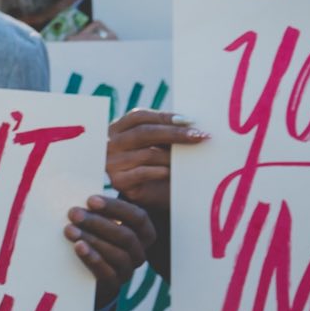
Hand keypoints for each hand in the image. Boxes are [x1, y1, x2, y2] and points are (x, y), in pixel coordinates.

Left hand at [65, 192, 152, 304]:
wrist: (86, 273)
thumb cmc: (94, 237)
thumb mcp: (99, 221)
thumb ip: (97, 208)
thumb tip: (80, 190)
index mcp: (143, 233)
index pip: (138, 217)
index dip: (116, 207)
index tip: (90, 199)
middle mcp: (140, 251)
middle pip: (126, 235)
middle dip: (98, 223)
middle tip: (73, 213)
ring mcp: (129, 269)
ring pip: (118, 254)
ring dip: (93, 239)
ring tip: (70, 230)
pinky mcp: (114, 283)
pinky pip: (108, 272)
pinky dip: (93, 258)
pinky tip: (78, 247)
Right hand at [106, 108, 205, 224]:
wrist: (149, 194)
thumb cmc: (156, 163)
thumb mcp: (157, 143)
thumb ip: (165, 131)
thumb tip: (190, 122)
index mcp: (117, 128)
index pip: (139, 116)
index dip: (164, 117)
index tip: (190, 121)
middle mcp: (110, 143)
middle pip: (143, 132)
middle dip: (174, 133)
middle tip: (199, 135)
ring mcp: (111, 162)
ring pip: (147, 154)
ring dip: (172, 157)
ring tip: (191, 159)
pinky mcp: (118, 181)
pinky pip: (143, 173)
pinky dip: (160, 171)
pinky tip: (172, 172)